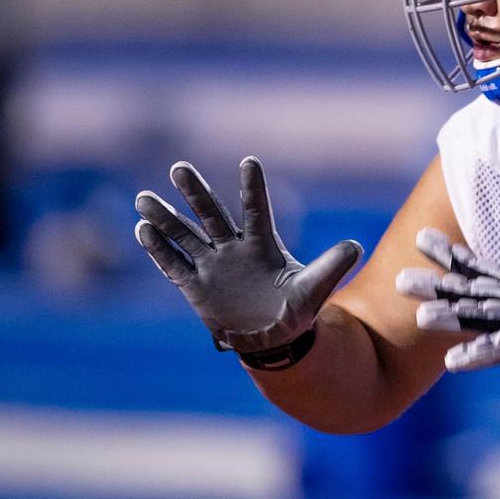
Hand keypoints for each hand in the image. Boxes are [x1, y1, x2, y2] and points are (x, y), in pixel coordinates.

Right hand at [134, 156, 361, 354]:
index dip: (253, 188)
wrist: (274, 337)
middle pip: (212, 215)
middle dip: (196, 193)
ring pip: (186, 235)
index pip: (257, 210)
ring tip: (144, 198)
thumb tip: (357, 246)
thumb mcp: (316, 288)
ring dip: (166, 218)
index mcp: (263, 244)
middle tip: (180, 167)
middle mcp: (234, 248)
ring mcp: (213, 265)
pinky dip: (160, 250)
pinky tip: (142, 230)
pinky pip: (174, 265)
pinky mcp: (196, 286)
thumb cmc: (297, 309)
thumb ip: (332, 266)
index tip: (250, 161)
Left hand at [395, 228, 499, 372]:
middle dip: (433, 285)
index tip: (419, 238)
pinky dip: (475, 356)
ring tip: (420, 319)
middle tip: (400, 281)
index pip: (472, 265)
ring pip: (477, 318)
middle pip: (465, 290)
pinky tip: (451, 362)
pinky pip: (497, 351)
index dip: (446, 253)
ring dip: (448, 319)